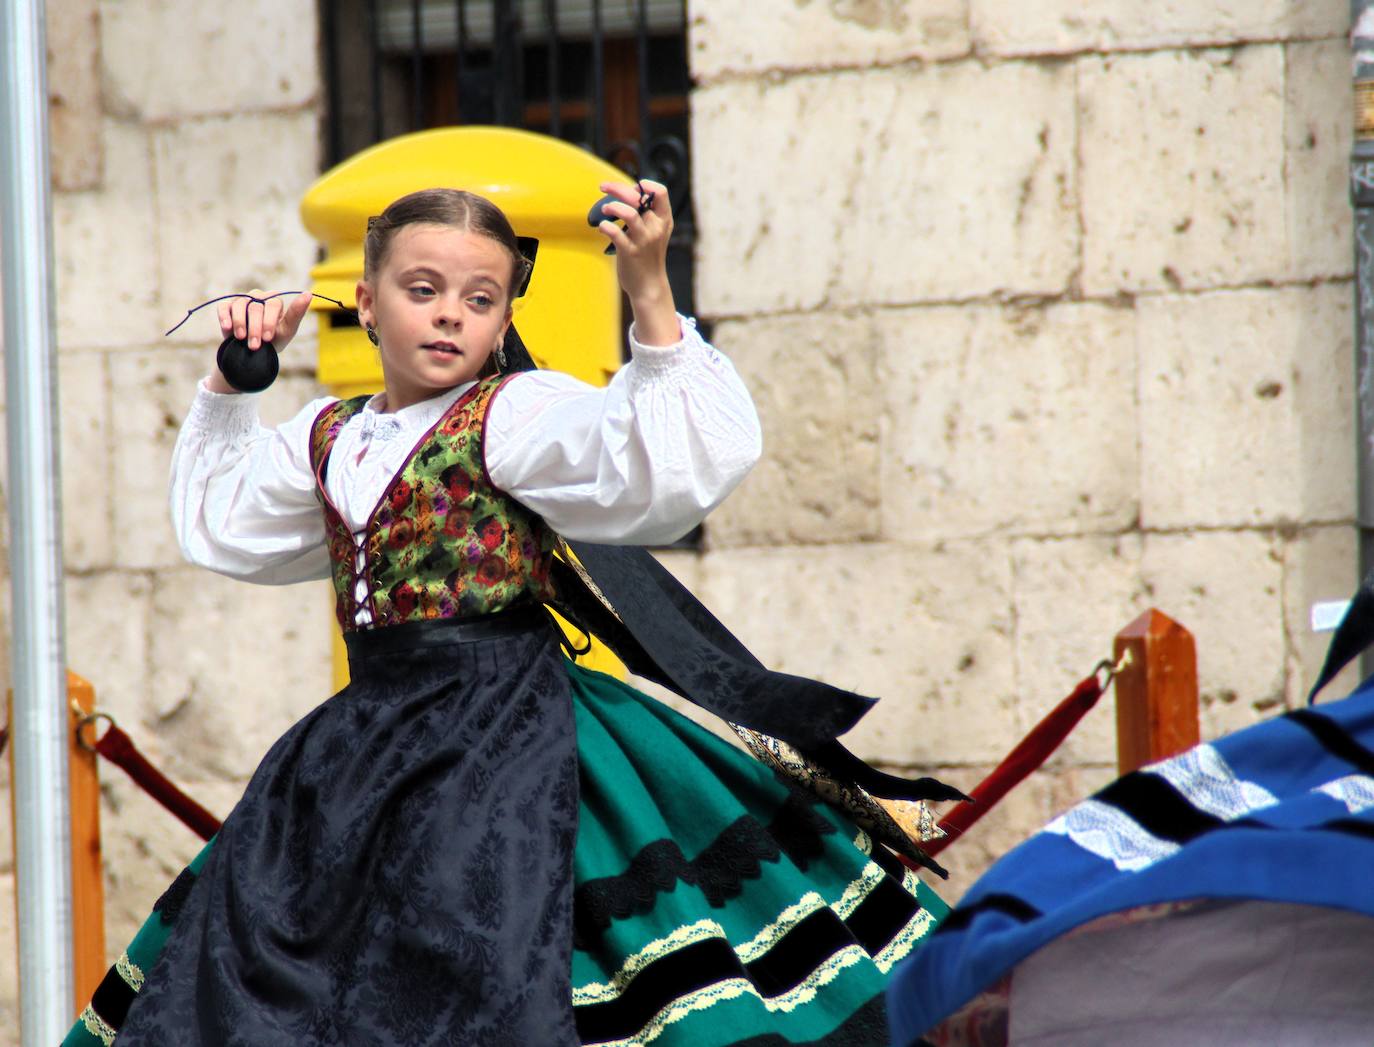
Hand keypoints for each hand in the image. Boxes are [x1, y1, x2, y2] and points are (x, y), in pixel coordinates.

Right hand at [207, 289, 311, 392]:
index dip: (269, 322)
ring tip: (241, 338)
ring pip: (239, 306)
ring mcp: (242, 300)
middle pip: (255, 307)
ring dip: (240, 323)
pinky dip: (224, 317)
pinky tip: (227, 327)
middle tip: (254, 345)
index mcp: (274, 300)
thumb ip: (297, 313)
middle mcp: (258, 297)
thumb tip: (309, 293)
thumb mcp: (288, 330)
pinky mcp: (227, 307)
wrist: (254, 352)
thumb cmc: (274, 340)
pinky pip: (224, 307)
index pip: (272, 304)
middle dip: (254, 328)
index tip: (267, 338)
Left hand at [595, 180, 679, 345]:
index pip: (661, 192)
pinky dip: (606, 226)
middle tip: (603, 187)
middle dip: (618, 188)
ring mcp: (643, 240)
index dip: (644, 185)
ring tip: (604, 210)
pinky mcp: (630, 252)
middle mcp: (655, 228)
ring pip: (629, 213)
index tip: (631, 188)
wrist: (649, 286)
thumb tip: (626, 194)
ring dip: (613, 207)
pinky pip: (616, 234)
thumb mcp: (655, 232)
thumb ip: (647, 214)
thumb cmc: (648, 256)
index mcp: (664, 220)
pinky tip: (602, 227)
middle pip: (638, 198)